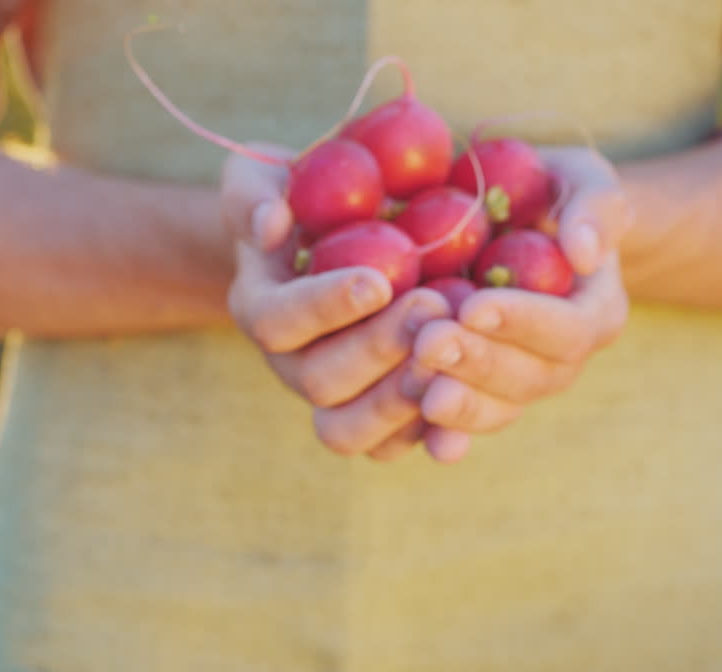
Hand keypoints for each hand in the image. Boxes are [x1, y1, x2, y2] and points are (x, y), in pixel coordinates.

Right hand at [221, 144, 452, 460]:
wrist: (340, 238)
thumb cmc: (303, 195)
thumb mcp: (264, 176)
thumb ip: (253, 193)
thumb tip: (270, 226)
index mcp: (261, 309)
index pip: (277, 322)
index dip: (325, 307)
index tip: (379, 278)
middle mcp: (291, 364)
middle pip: (320, 382)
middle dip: (378, 349)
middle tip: (432, 307)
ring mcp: (334, 398)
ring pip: (351, 430)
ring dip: (401, 399)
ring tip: (450, 350)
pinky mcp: (379, 418)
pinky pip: (394, 445)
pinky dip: (429, 432)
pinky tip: (468, 396)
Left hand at [412, 146, 634, 462]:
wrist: (516, 224)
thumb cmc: (551, 192)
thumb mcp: (583, 180)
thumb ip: (595, 208)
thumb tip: (584, 252)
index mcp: (593, 313)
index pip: (567, 331)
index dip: (522, 322)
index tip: (475, 305)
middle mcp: (559, 361)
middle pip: (528, 379)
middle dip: (478, 363)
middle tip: (430, 341)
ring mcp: (516, 384)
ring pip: (495, 410)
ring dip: (457, 402)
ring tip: (415, 382)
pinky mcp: (476, 394)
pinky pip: (462, 426)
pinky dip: (441, 435)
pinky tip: (421, 438)